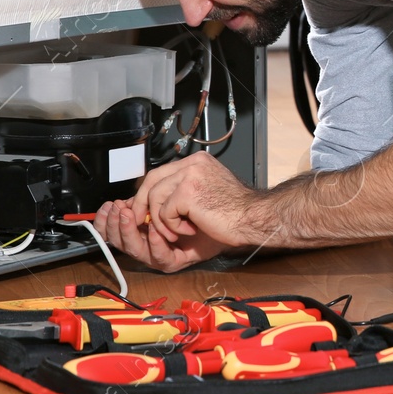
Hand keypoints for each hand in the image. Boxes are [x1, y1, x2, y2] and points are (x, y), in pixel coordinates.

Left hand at [93, 153, 265, 272]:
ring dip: (161, 221)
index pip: (160, 173)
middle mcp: (192, 164)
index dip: (146, 193)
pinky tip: (190, 229)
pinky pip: (164, 212)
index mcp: (196, 162)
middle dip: (140, 204)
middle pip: (150, 180)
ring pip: (154, 197)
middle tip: (141, 222)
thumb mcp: (202, 199)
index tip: (140, 210)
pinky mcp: (187, 191)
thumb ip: (179, 195)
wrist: (252, 219)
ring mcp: (190, 175)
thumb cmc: (233, 214)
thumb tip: (149, 205)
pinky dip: (172, 226)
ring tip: (178, 230)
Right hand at [94, 198, 227, 272]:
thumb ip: (149, 199)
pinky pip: (160, 256)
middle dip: (115, 224)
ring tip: (130, 216)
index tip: (108, 205)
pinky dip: (155, 243)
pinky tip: (155, 230)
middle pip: (121, 242)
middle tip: (118, 209)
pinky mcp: (175, 262)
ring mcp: (161, 255)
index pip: (116, 230)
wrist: (231, 220)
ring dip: (130, 232)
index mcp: (143, 230)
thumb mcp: (172, 197)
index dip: (107, 220)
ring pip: (136, 250)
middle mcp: (149, 245)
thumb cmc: (203, 209)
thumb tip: (126, 197)